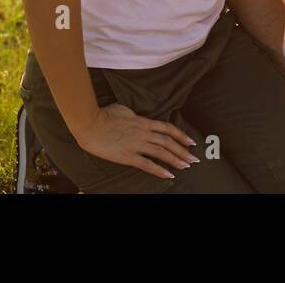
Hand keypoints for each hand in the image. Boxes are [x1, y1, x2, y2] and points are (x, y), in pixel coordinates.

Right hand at [73, 103, 198, 178]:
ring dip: (175, 159)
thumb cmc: (104, 114)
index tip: (190, 141)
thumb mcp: (123, 109)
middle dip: (183, 150)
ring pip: (161, 152)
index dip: (180, 135)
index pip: (167, 128)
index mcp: (143, 121)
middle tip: (194, 158)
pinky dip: (159, 170)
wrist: (90, 123)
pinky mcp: (127, 156)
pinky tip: (169, 175)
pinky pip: (147, 164)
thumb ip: (134, 114)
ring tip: (186, 166)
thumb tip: (137, 116)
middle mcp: (144, 133)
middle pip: (168, 141)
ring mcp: (136, 144)